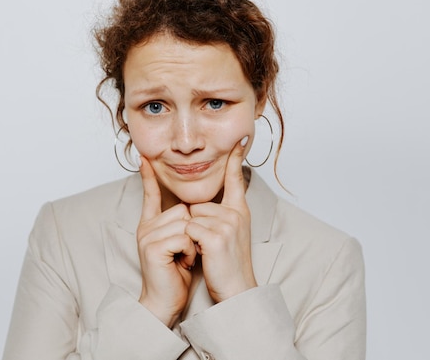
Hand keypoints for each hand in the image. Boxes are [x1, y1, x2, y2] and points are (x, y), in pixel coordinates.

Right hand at [136, 156, 196, 326]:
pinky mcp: (152, 247)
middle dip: (192, 231)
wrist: (165, 301)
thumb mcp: (180, 245)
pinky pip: (183, 236)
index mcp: (150, 224)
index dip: (148, 176)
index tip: (145, 158)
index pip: (150, 194)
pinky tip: (182, 263)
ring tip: (184, 259)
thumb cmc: (175, 275)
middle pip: (182, 209)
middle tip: (186, 253)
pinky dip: (189, 251)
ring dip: (193, 243)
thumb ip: (181, 226)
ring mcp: (147, 236)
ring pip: (185, 222)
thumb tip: (191, 208)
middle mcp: (146, 227)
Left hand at [185, 137, 256, 302]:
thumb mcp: (230, 235)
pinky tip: (203, 255)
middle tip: (209, 246)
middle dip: (195, 224)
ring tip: (207, 252)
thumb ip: (222, 216)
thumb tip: (202, 205)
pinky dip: (189, 243)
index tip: (240, 138)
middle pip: (198, 203)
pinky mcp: (216, 236)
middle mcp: (237, 214)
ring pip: (191, 216)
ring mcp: (228, 224)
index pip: (236, 179)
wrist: (237, 291)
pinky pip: (189, 228)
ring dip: (191, 235)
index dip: (236, 158)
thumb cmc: (228, 265)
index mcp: (240, 211)